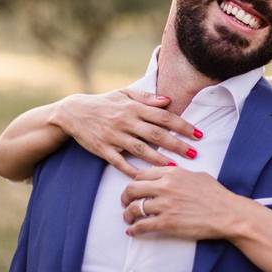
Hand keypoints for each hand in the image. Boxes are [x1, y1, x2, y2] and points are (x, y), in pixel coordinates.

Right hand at [49, 88, 200, 174]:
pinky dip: (132, 170)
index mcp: (134, 108)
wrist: (73, 113)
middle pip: (156, 134)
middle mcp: (126, 121)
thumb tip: (168, 101)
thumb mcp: (124, 94)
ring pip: (141, 150)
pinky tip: (146, 177)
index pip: (164, 117)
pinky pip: (120, 162)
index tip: (199, 134)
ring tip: (176, 167)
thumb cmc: (104, 103)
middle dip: (177, 144)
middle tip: (194, 153)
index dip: (183, 125)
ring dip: (159, 159)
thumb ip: (147, 98)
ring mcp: (114, 136)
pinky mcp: (103, 149)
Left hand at [121, 166, 249, 238]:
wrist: (227, 213)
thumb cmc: (216, 195)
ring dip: (128, 215)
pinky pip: (142, 226)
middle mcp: (165, 187)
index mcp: (172, 173)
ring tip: (129, 218)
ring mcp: (164, 205)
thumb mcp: (197, 175)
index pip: (142, 174)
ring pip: (134, 208)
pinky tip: (132, 231)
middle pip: (132, 189)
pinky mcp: (167, 223)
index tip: (133, 189)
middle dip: (125, 197)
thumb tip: (169, 175)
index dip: (134, 182)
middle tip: (125, 203)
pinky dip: (134, 230)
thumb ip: (179, 174)